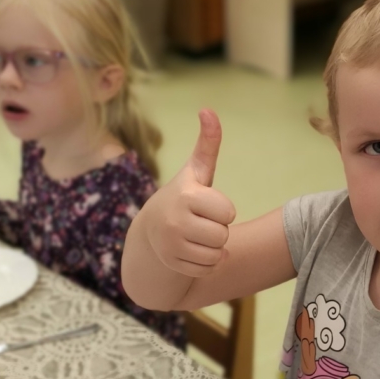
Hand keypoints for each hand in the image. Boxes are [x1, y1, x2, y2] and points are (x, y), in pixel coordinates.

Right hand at [143, 109, 236, 276]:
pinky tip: (192, 250)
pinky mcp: (172, 264)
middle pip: (223, 235)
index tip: (208, 205)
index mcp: (186, 196)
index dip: (223, 210)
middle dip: (218, 230)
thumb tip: (208, 110)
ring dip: (214, 248)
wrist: (151, 229)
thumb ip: (207, 145)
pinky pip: (207, 268)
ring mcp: (172, 244)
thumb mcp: (195, 172)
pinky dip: (206, 263)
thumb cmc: (183, 197)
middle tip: (201, 222)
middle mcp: (176, 221)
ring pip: (217, 253)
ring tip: (197, 236)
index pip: (228, 212)